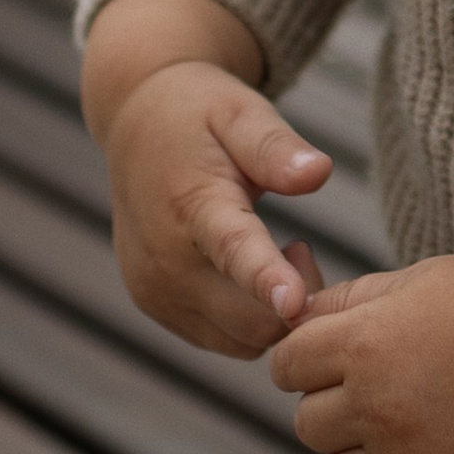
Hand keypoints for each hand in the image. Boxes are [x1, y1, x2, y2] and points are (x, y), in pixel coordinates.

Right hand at [83, 0, 335, 360]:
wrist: (136, 126)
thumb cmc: (200, 116)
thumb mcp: (241, 112)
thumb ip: (276, 146)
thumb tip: (318, 172)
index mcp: (192, 203)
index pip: (233, 249)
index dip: (267, 279)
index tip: (295, 303)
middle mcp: (165, 258)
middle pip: (251, 320)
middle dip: (296, 302)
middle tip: (302, 248)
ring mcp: (155, 290)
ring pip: (240, 341)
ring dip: (271, 315)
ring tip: (276, 255)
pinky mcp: (153, 305)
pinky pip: (220, 340)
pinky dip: (246, 322)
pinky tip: (247, 276)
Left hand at [268, 250, 453, 453]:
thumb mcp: (420, 279)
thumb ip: (350, 300)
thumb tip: (297, 317)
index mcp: (362, 345)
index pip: (284, 366)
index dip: (307, 359)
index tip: (338, 356)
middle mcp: (374, 409)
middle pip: (307, 424)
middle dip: (333, 406)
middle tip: (382, 390)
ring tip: (405, 429)